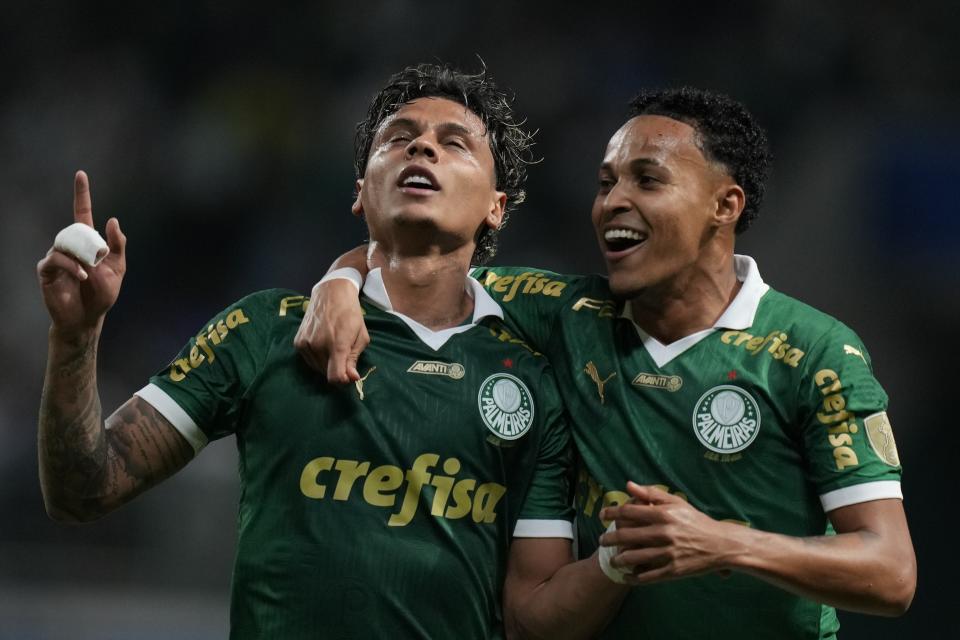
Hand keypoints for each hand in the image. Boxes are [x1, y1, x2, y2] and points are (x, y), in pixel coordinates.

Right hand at [37, 171, 126, 338]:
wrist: (87, 318)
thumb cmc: (102, 294)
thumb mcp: (117, 269)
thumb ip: (117, 246)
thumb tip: (113, 220)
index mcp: (87, 243)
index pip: (83, 213)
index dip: (82, 195)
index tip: (81, 174)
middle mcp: (70, 246)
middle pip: (76, 230)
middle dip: (89, 246)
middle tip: (97, 264)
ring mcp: (57, 257)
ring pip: (65, 244)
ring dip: (81, 258)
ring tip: (88, 274)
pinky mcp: (46, 270)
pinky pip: (55, 259)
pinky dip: (70, 266)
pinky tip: (80, 276)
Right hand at [294, 278, 368, 382]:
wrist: (331, 293)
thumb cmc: (351, 315)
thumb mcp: (361, 337)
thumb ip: (354, 360)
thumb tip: (351, 379)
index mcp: (337, 345)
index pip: (335, 377)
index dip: (343, 380)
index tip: (349, 374)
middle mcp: (318, 346)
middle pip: (327, 374)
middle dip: (336, 370)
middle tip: (344, 356)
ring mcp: (305, 344)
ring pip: (317, 369)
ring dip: (326, 365)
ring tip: (334, 348)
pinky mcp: (298, 342)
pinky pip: (308, 361)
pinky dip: (317, 359)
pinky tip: (324, 346)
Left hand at [599, 481, 739, 584]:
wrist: (721, 544)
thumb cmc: (695, 521)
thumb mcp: (676, 503)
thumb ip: (651, 493)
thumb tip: (628, 485)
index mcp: (663, 514)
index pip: (629, 512)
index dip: (611, 513)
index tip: (602, 515)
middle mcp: (664, 533)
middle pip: (626, 536)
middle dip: (609, 538)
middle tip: (602, 540)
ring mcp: (668, 553)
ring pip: (634, 558)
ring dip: (618, 559)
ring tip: (612, 559)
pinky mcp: (673, 571)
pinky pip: (647, 576)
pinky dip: (633, 577)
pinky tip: (626, 575)